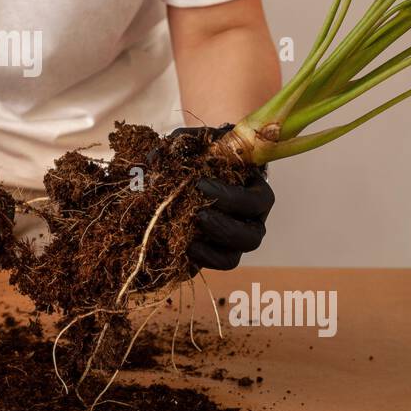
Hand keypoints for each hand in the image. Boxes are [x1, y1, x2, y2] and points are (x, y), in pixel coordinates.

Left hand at [147, 123, 274, 271]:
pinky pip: (214, 266)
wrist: (197, 178)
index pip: (256, 201)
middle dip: (223, 227)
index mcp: (256, 193)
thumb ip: (183, 144)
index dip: (230, 197)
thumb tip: (154, 159)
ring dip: (211, 249)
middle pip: (251, 237)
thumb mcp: (199, 145)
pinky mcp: (217, 255)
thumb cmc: (206, 158)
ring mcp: (236, 243)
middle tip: (197, 214)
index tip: (200, 184)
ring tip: (189, 235)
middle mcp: (252, 222)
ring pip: (234, 258)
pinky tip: (184, 248)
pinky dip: (201, 260)